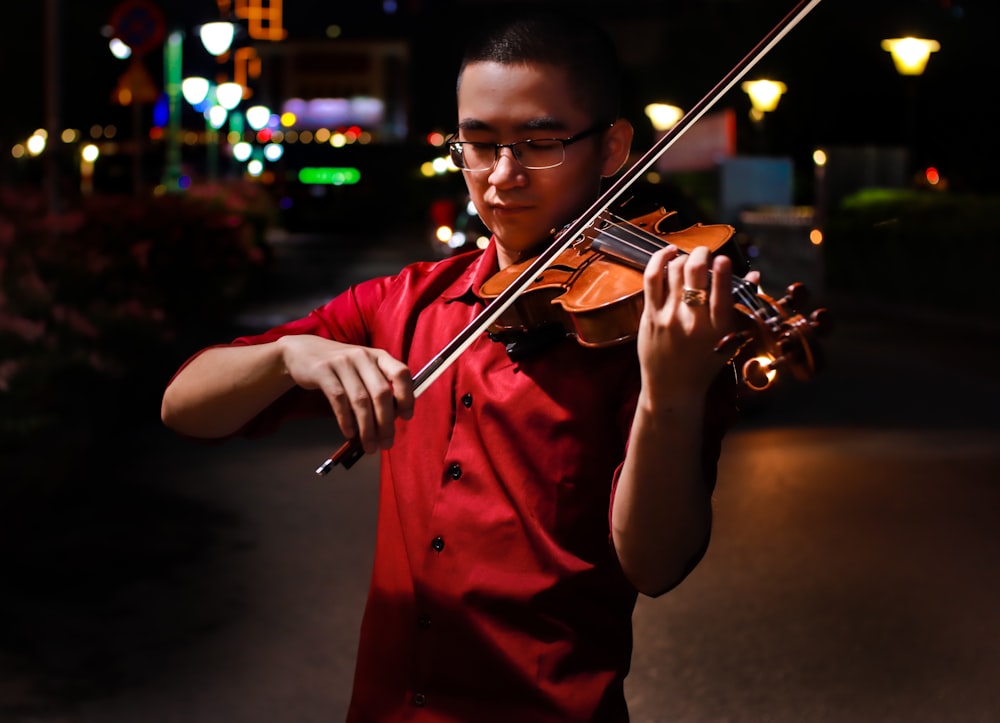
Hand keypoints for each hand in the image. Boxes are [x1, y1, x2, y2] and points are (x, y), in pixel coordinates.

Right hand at [278, 335, 413, 452]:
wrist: (303, 352)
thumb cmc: (340, 367)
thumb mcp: (364, 369)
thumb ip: (379, 388)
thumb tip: (392, 420)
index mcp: (379, 356)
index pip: (401, 374)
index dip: (407, 396)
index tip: (406, 417)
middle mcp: (363, 356)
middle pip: (381, 393)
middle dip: (386, 423)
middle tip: (386, 443)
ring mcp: (342, 362)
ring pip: (360, 400)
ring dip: (367, 428)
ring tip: (369, 445)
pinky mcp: (323, 371)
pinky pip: (338, 399)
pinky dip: (346, 420)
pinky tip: (349, 433)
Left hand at [638, 245, 738, 396]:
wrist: (672, 388)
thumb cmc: (705, 364)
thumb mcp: (730, 340)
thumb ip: (741, 307)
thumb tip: (755, 275)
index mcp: (718, 329)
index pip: (723, 291)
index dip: (723, 269)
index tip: (723, 259)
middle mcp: (692, 321)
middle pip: (695, 272)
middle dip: (702, 254)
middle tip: (705, 253)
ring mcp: (668, 317)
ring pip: (674, 270)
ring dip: (683, 257)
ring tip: (689, 259)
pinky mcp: (650, 316)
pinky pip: (652, 278)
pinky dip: (660, 259)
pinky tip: (669, 253)